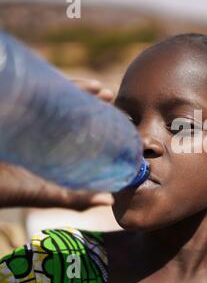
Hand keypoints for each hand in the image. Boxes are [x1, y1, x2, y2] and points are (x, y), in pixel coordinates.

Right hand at [0, 78, 114, 209]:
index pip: (82, 133)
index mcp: (54, 152)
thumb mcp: (45, 195)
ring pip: (56, 101)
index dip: (100, 125)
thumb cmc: (6, 191)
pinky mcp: (14, 109)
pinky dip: (51, 86)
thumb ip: (76, 199)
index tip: (120, 119)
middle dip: (91, 103)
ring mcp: (29, 122)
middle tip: (110, 96)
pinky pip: (35, 94)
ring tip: (99, 87)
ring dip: (77, 91)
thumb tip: (110, 201)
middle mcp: (43, 135)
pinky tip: (64, 82)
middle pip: (72, 114)